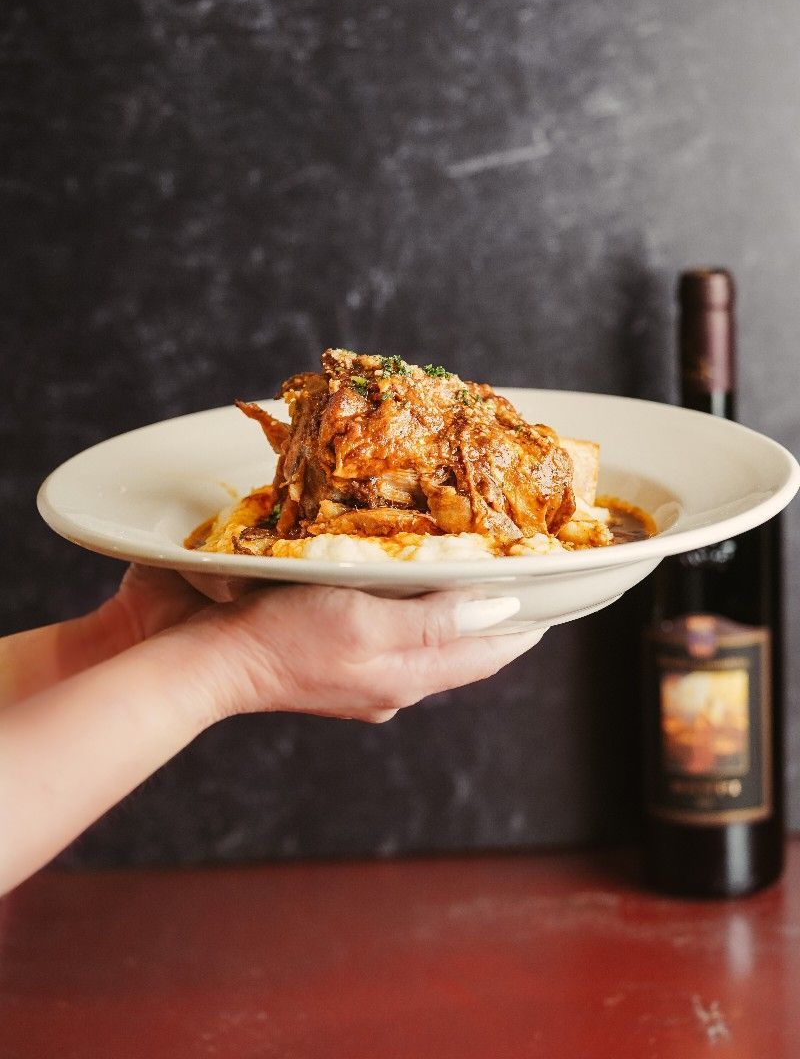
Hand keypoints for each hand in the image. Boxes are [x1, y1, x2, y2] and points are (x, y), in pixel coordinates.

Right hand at [182, 586, 542, 723]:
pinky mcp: (329, 653)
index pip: (488, 650)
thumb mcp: (364, 623)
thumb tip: (505, 613)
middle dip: (494, 611)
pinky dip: (408, 603)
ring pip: (426, 636)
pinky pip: (387, 628)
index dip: (527, 621)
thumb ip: (435, 622)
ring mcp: (359, 671)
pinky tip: (401, 579)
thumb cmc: (278, 637)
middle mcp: (390, 680)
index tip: (556, 589)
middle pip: (462, 645)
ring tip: (475, 567)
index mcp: (406, 675)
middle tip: (521, 567)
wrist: (200, 660)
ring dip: (453, 605)